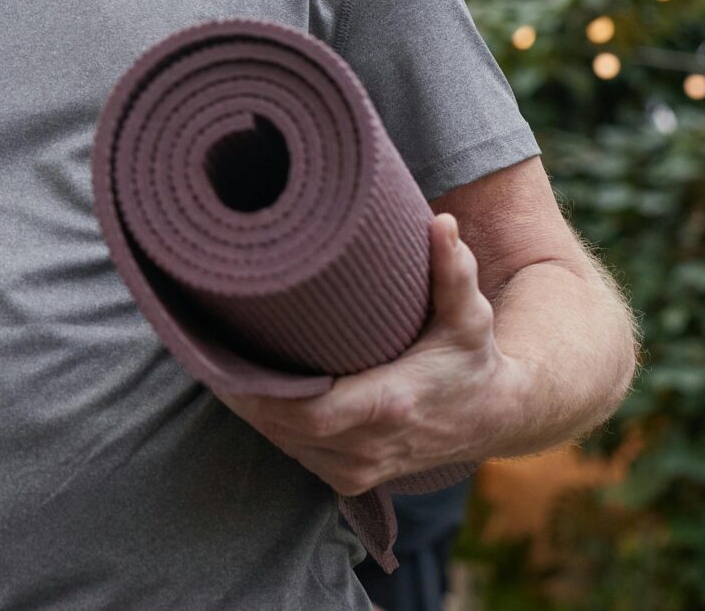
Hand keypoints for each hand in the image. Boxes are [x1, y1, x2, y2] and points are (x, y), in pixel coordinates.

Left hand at [215, 214, 513, 495]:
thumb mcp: (470, 314)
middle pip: (280, 429)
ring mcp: (360, 471)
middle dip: (241, 394)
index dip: (258, 394)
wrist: (498, 417)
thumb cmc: (474, 357)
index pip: (306, 413)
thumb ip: (453, 271)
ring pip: (283, 444)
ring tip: (219, 365)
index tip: (224, 360)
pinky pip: (297, 455)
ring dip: (251, 410)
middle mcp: (370, 448)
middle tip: (206, 351)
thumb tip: (440, 223)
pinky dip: (272, 427)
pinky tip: (251, 394)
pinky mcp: (353, 480)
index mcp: (389, 406)